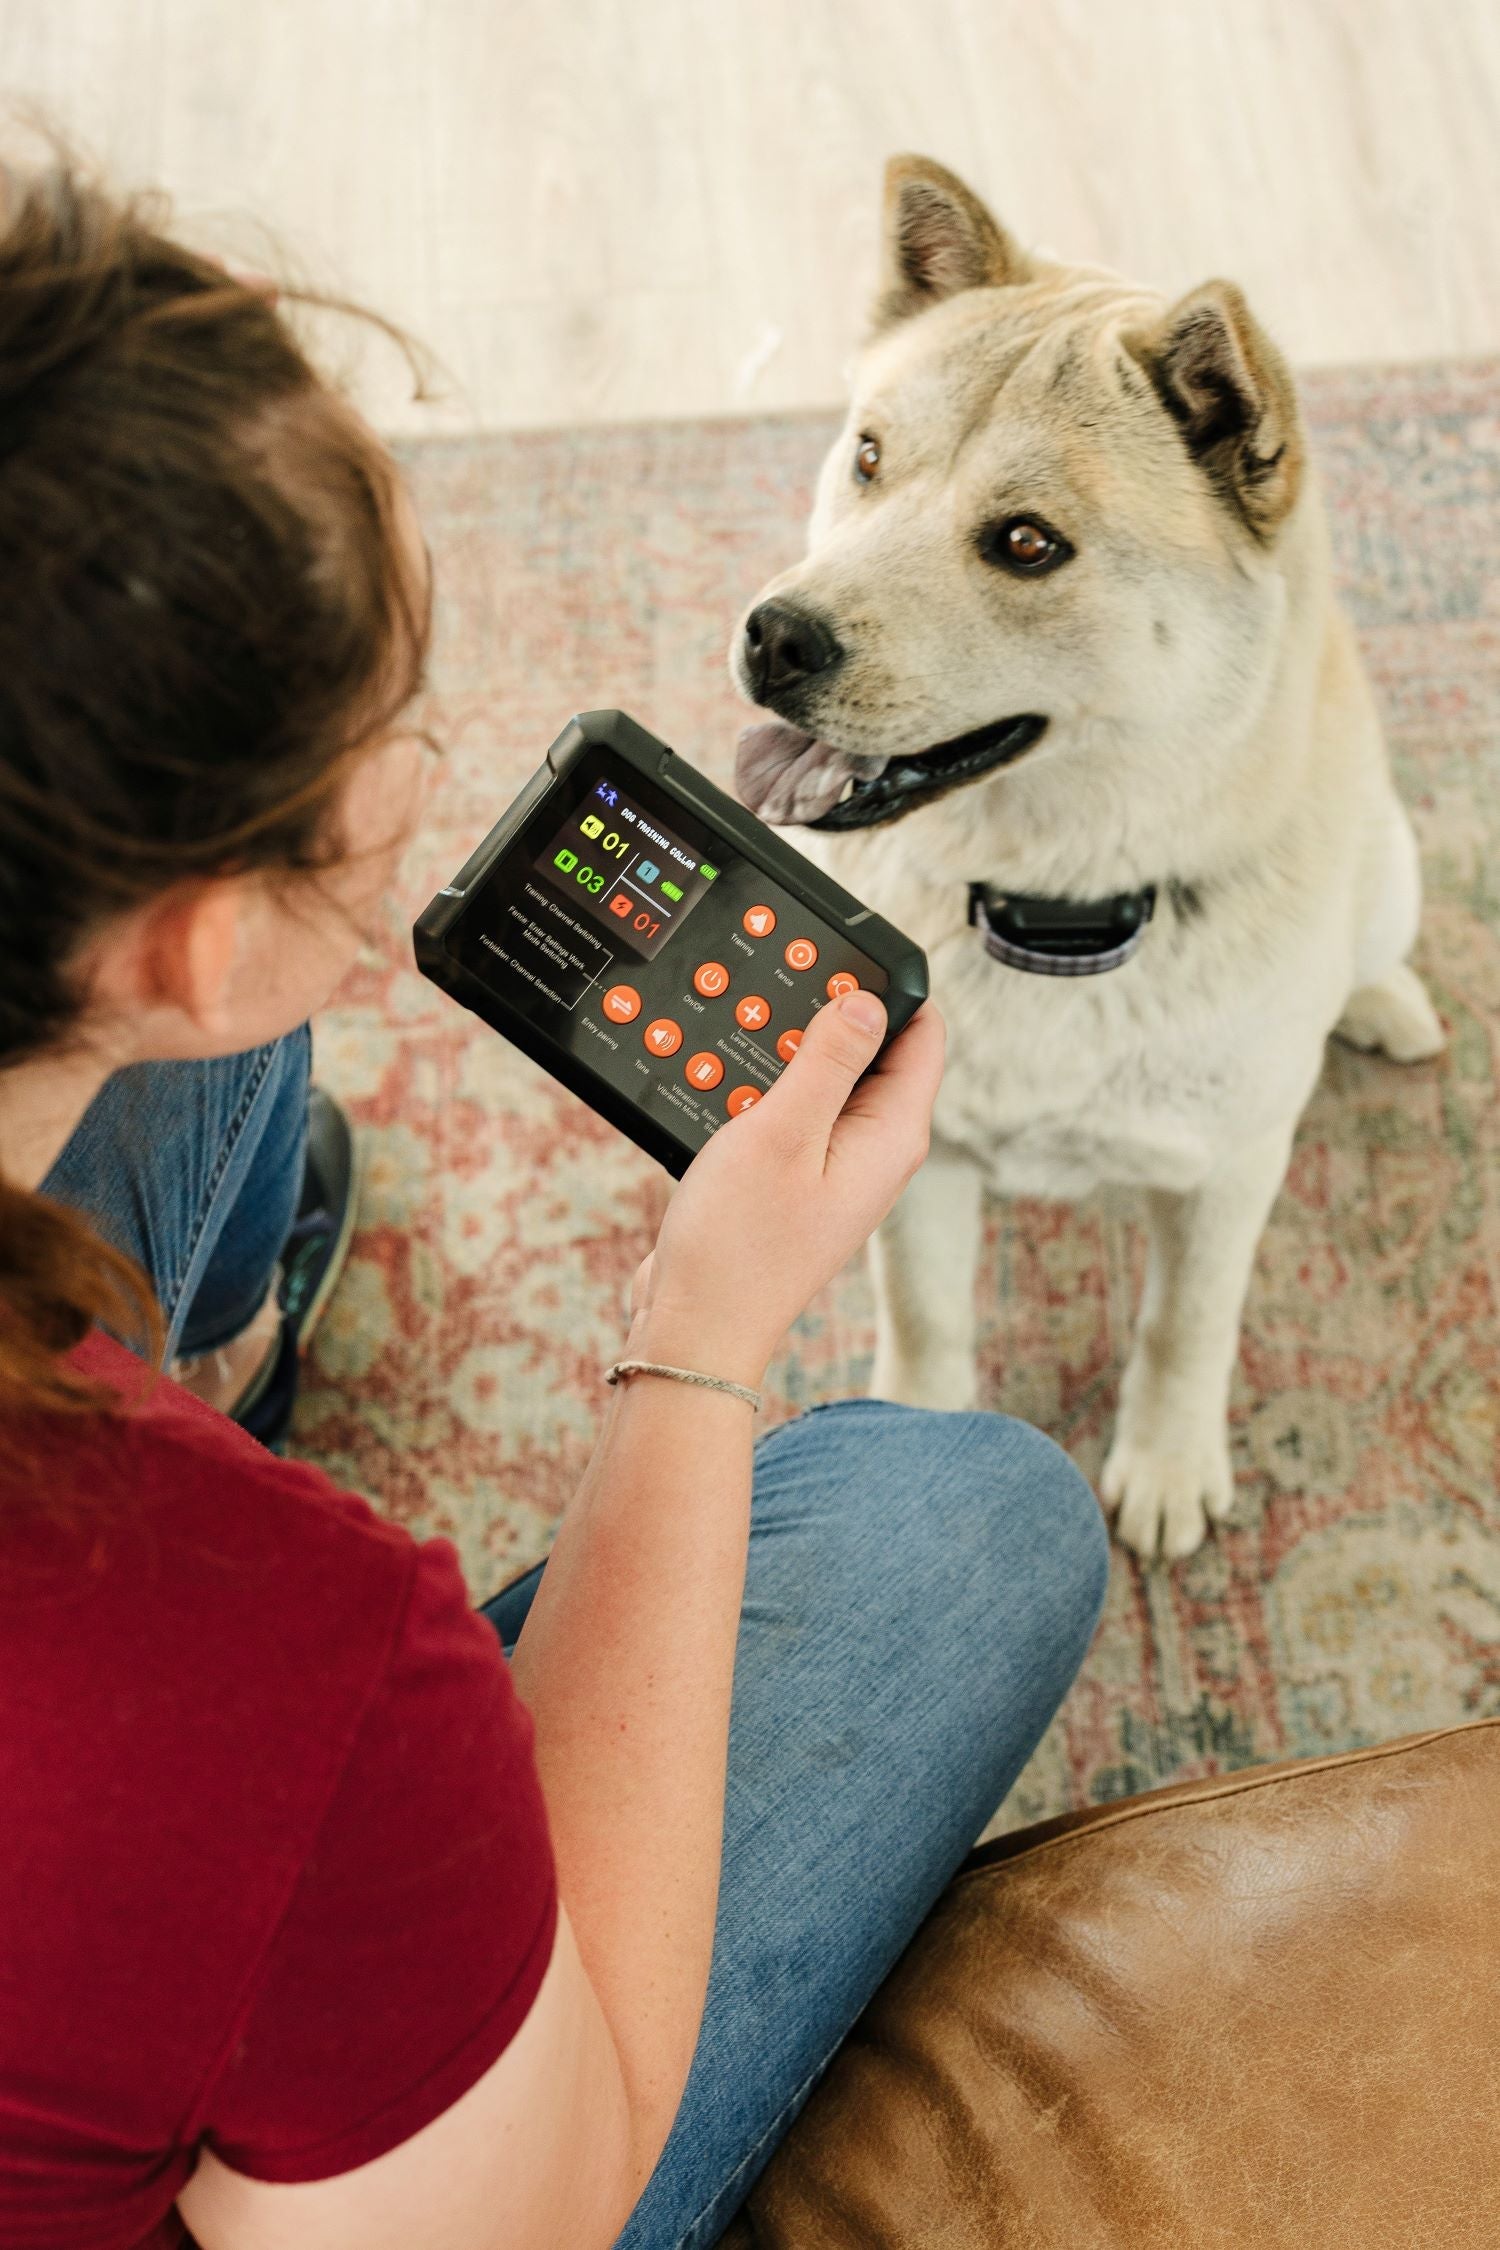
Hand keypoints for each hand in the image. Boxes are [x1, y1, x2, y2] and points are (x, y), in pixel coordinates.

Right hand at [627, 994, 944, 1389]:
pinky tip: (732, 1096)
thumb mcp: (782, 1130)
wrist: (696, 1325)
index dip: (886, 987)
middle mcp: (877, 1152)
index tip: (834, 965)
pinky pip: (797, 1114)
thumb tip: (866, 1000)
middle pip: (876, 1051)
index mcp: (893, 1136)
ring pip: (829, 1081)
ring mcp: (840, 1168)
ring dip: (792, 1059)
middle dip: (831, 1018)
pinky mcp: (802, 1181)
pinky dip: (769, 1095)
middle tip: (777, 1010)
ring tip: (751, 1061)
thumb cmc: (737, 1244)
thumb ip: (828, 1059)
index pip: (923, 1032)